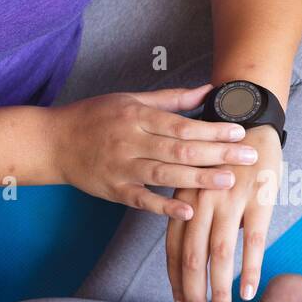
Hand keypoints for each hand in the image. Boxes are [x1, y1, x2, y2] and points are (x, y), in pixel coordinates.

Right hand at [50, 85, 256, 219]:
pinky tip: (188, 211)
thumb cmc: (95, 117)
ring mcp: (121, 168)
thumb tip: (208, 89)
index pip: (182, 125)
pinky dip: (164, 207)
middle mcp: (130, 141)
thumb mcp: (131, 99)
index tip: (240, 132)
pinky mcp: (113, 191)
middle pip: (179, 150)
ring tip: (228, 182)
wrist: (53, 141)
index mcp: (137, 116)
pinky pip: (141, 200)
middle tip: (248, 157)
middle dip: (217, 154)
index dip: (212, 130)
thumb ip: (172, 99)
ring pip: (164, 175)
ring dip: (198, 180)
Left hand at [166, 124, 282, 301]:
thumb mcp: (197, 181)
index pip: (173, 248)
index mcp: (184, 199)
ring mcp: (229, 200)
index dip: (175, 281)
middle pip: (191, 257)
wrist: (249, 117)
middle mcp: (201, 202)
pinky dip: (249, 268)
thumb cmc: (222, 155)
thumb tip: (193, 252)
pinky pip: (253, 240)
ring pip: (219, 254)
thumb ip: (191, 212)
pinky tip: (248, 291)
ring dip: (219, 290)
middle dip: (194, 294)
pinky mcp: (258, 198)